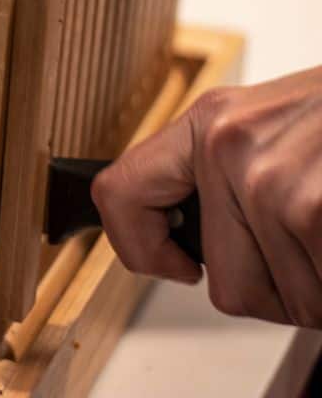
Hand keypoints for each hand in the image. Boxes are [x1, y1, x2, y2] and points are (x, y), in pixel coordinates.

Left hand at [93, 68, 321, 326]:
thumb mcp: (275, 125)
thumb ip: (229, 173)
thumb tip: (185, 248)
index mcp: (211, 123)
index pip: (121, 193)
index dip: (140, 248)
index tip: (176, 264)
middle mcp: (230, 147)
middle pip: (228, 286)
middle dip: (283, 288)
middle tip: (316, 249)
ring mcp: (273, 181)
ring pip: (289, 300)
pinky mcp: (314, 210)